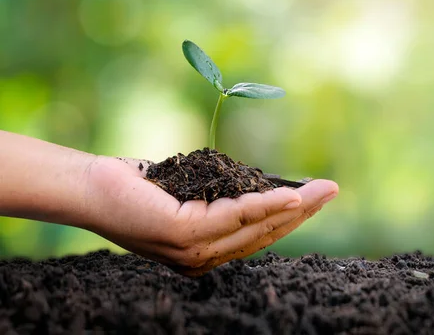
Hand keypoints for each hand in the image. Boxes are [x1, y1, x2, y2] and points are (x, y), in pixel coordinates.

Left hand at [83, 156, 338, 275]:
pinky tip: (292, 196)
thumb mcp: (191, 192)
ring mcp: (195, 251)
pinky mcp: (186, 234)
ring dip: (295, 208)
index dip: (291, 217)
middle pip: (265, 234)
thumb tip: (258, 184)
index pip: (258, 235)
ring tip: (323, 192)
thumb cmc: (139, 187)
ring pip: (257, 226)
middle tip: (332, 191)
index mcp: (207, 252)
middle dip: (303, 212)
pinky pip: (236, 216)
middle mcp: (204, 259)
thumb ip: (222, 197)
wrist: (91, 188)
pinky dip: (266, 204)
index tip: (315, 199)